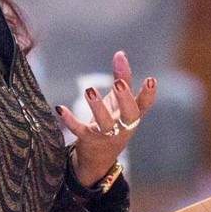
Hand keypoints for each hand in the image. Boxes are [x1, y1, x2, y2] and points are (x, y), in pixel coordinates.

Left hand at [56, 51, 156, 186]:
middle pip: (128, 114)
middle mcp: (122, 126)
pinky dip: (70, 120)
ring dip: (97, 107)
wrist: (99, 158)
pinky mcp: (88, 139)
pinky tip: (60, 108)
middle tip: (118, 83)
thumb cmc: (114, 121)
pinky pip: (79, 130)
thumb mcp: (120, 102)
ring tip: (89, 90)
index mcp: (132, 115)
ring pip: (104, 123)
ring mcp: (106, 134)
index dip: (149, 93)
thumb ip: (122, 78)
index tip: (151, 79)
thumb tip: (120, 53)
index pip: (144, 105)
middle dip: (124, 99)